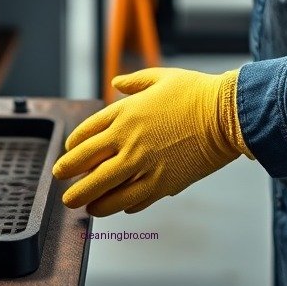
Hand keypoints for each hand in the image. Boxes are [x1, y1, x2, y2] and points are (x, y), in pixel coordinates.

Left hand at [52, 67, 253, 215]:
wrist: (225, 114)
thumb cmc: (196, 92)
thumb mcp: (160, 77)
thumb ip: (134, 82)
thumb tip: (115, 82)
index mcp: (125, 113)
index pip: (87, 133)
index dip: (73, 146)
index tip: (68, 153)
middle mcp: (128, 140)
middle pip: (87, 164)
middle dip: (69, 175)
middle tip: (60, 182)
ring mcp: (143, 164)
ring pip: (105, 189)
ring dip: (89, 199)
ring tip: (82, 205)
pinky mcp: (162, 184)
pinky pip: (134, 200)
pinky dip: (122, 206)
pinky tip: (117, 208)